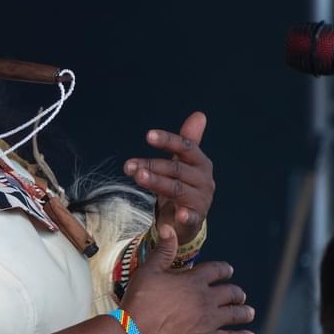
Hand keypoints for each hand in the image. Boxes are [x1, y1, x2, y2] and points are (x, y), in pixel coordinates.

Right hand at [120, 225, 254, 333]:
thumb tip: (169, 228)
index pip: (217, 270)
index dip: (225, 270)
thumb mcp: (148, 271)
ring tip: (248, 312)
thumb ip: (162, 251)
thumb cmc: (139, 301)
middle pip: (231, 292)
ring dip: (244, 312)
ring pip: (236, 314)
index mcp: (194, 280)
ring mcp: (209, 321)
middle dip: (237, 293)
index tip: (228, 271)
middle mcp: (206, 299)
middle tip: (239, 295)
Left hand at [124, 111, 214, 244]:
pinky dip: (185, 216)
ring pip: (177, 189)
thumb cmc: (184, 185)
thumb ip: (188, 140)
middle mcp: (203, 180)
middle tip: (129, 165)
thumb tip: (199, 114)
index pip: (186, 147)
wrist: (189, 217)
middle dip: (151, 165)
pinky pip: (191, 217)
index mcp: (200, 163)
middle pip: (176, 169)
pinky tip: (178, 215)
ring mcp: (201, 200)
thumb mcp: (184, 162)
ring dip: (157, 182)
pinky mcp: (195, 219)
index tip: (148, 135)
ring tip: (138, 177)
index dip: (167, 140)